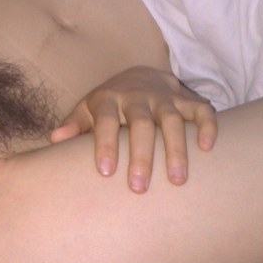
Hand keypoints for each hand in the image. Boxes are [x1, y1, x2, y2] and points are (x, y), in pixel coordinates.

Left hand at [50, 65, 216, 192]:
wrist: (137, 74)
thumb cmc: (107, 104)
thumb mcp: (87, 110)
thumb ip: (73, 124)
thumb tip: (54, 140)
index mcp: (108, 99)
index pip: (105, 121)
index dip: (105, 145)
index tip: (106, 173)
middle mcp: (137, 96)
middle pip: (140, 124)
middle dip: (141, 156)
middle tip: (139, 188)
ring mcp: (163, 97)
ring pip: (172, 119)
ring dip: (176, 149)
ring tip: (178, 181)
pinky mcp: (186, 98)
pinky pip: (201, 109)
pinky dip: (207, 126)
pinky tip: (208, 149)